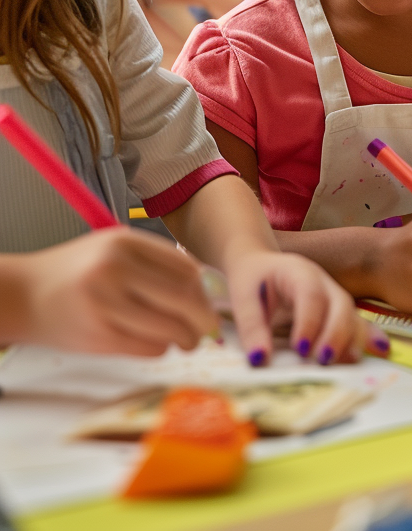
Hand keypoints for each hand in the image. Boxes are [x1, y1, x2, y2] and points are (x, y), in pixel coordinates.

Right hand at [10, 227, 217, 354]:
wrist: (23, 296)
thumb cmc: (76, 272)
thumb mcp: (113, 248)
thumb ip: (153, 261)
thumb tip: (203, 286)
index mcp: (124, 242)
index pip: (185, 267)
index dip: (204, 288)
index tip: (208, 299)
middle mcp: (115, 270)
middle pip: (183, 297)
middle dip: (203, 317)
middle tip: (208, 327)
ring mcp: (105, 304)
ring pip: (169, 326)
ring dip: (187, 337)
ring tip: (188, 339)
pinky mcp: (98, 337)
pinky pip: (149, 347)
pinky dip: (162, 348)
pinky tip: (160, 344)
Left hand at [223, 250, 384, 365]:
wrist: (260, 265)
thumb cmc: (252, 281)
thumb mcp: (243, 298)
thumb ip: (251, 328)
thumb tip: (260, 360)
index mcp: (299, 272)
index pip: (311, 295)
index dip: (310, 322)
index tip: (301, 350)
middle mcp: (324, 282)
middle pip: (341, 304)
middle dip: (336, 333)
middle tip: (323, 360)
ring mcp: (335, 296)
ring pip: (353, 315)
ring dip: (352, 339)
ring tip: (348, 363)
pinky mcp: (339, 312)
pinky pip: (358, 323)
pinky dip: (369, 337)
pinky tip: (380, 351)